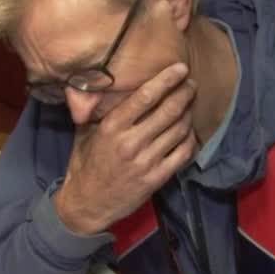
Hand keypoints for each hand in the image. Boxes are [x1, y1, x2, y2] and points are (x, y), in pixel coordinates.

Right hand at [55, 63, 197, 233]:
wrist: (87, 204)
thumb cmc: (85, 163)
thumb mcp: (83, 131)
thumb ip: (93, 107)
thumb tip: (96, 78)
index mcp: (111, 128)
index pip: (145, 97)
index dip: (166, 80)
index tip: (180, 69)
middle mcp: (130, 143)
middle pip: (168, 111)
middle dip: (184, 93)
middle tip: (191, 84)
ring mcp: (146, 162)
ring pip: (179, 130)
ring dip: (188, 114)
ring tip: (189, 106)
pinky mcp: (156, 179)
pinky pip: (183, 154)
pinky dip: (191, 140)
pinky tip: (190, 133)